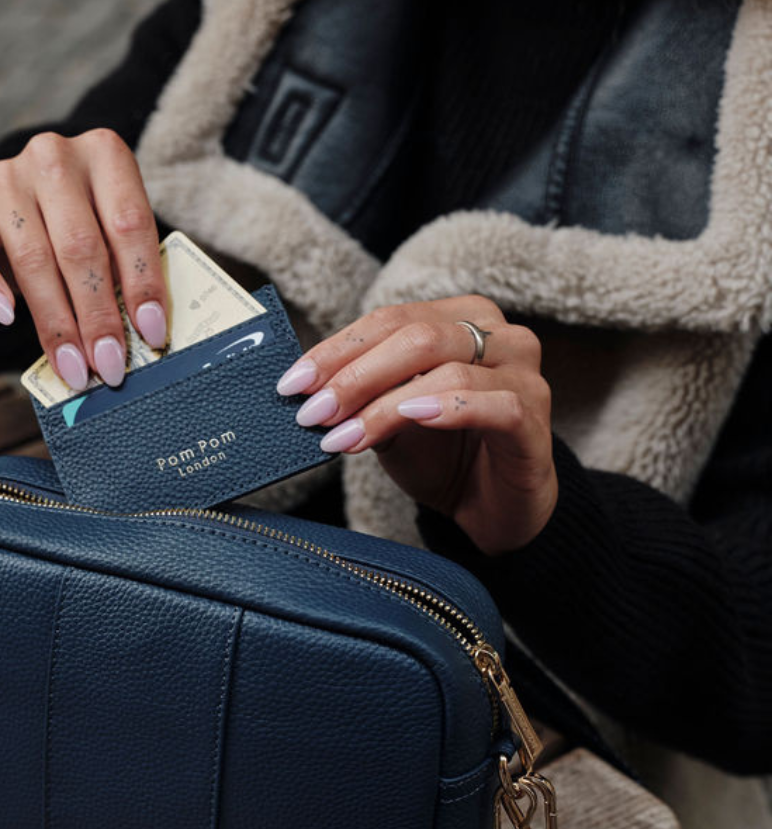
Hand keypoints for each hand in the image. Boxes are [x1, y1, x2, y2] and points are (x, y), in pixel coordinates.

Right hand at [0, 129, 168, 387]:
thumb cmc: (82, 224)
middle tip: (109, 365)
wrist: (18, 200)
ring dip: (56, 322)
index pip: (129, 223)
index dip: (142, 283)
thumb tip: (143, 336)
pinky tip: (6, 317)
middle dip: (97, 315)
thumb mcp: (112, 232)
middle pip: (80, 246)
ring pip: (33, 258)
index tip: (151, 334)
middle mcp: (53, 157)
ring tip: (73, 366)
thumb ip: (126, 270)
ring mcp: (5, 178)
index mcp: (105, 155)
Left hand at [276, 296, 556, 554]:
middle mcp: (500, 335)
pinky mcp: (535, 420)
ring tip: (345, 435)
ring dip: (386, 404)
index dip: (336, 350)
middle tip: (313, 412)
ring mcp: (524, 375)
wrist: (490, 509)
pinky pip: (496, 404)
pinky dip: (449, 408)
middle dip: (355, 376)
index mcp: (461, 319)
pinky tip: (413, 418)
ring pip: (448, 369)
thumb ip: (359, 396)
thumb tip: (304, 388)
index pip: (389, 320)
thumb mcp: (389, 419)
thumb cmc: (442, 456)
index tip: (292, 384)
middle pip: (416, 337)